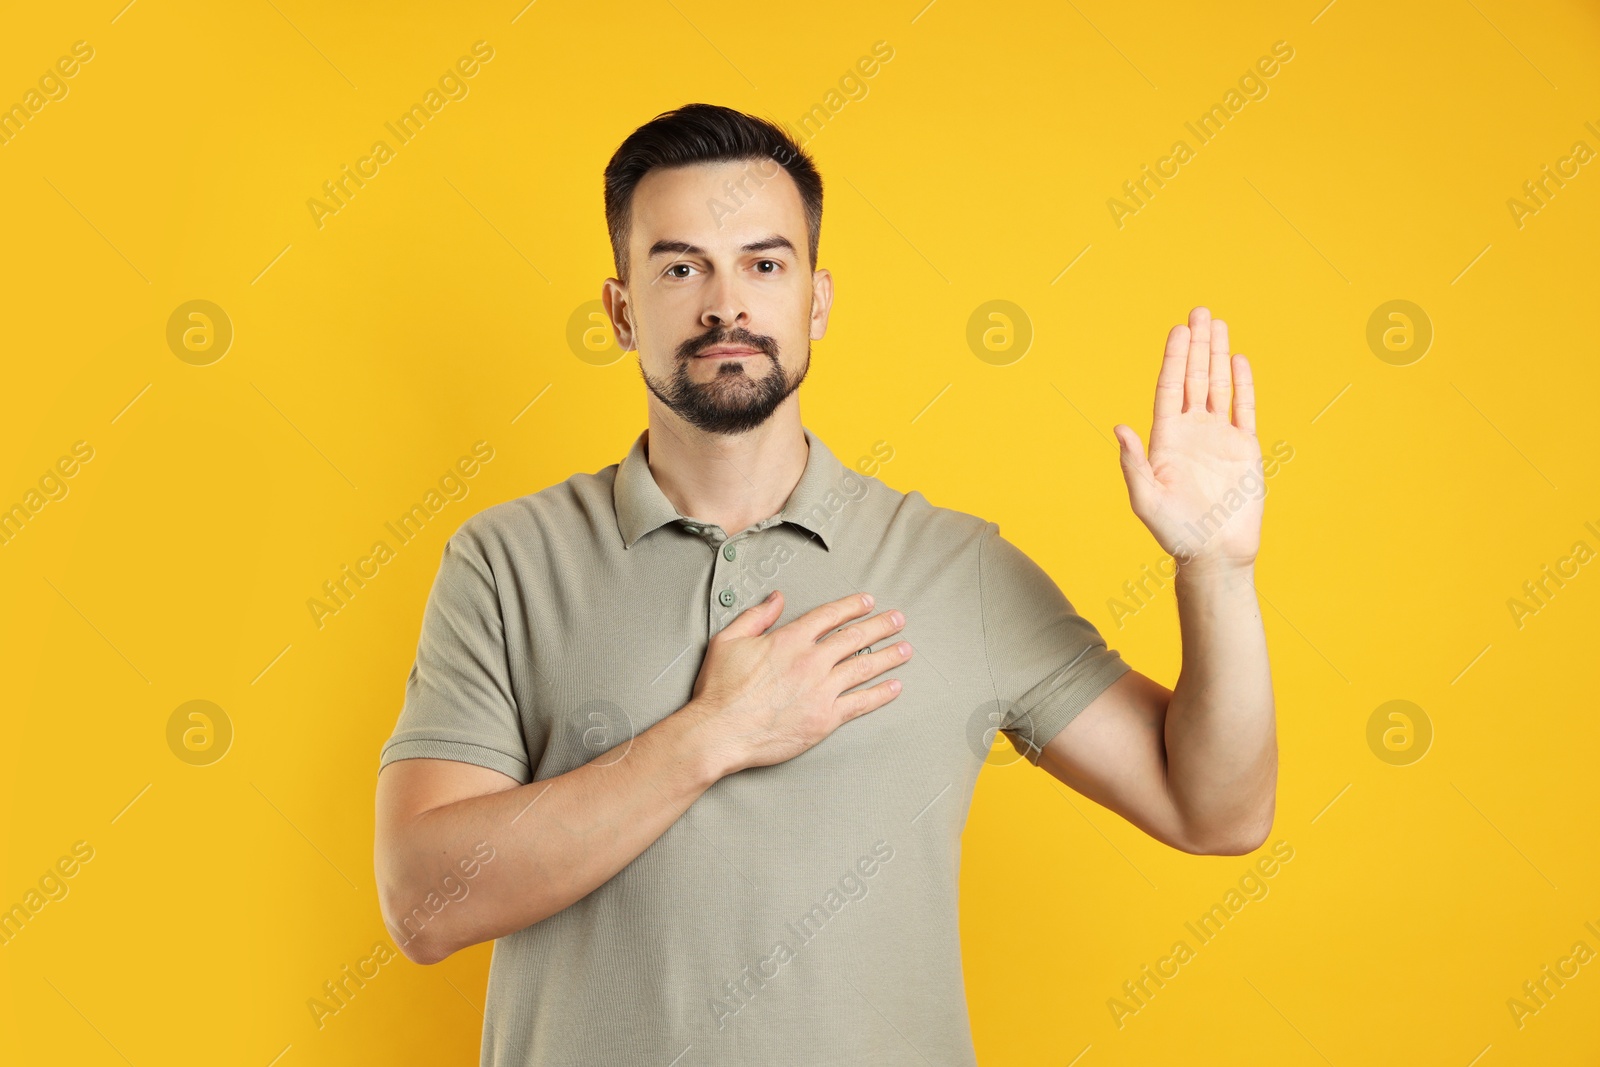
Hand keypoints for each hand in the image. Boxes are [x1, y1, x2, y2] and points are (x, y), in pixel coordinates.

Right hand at [686, 591, 910, 774]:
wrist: (720, 732)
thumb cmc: (720, 690)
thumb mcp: (728, 641)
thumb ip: (756, 616)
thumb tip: (777, 598)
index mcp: (789, 640)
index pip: (830, 616)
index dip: (852, 606)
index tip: (868, 602)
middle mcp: (811, 661)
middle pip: (855, 638)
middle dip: (881, 626)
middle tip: (898, 620)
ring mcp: (821, 690)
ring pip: (864, 668)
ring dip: (888, 656)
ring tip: (905, 649)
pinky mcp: (825, 719)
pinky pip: (860, 703)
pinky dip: (880, 694)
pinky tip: (894, 687)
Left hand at [1113, 306, 1262, 570]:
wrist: (1214, 554)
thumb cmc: (1175, 532)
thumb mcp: (1146, 499)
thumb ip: (1134, 463)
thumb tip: (1120, 428)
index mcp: (1166, 440)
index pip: (1170, 389)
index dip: (1174, 359)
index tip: (1179, 331)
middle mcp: (1192, 433)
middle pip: (1194, 378)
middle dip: (1197, 345)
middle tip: (1200, 311)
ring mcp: (1219, 438)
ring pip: (1218, 387)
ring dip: (1218, 356)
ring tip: (1219, 324)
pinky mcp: (1245, 449)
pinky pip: (1245, 409)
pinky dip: (1242, 385)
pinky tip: (1239, 361)